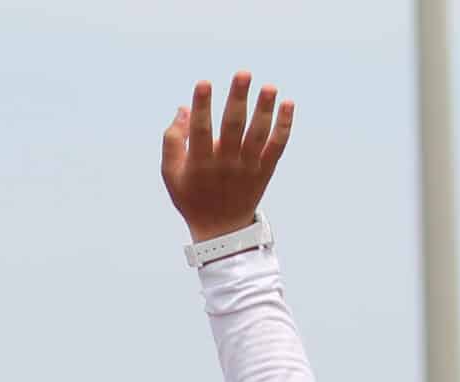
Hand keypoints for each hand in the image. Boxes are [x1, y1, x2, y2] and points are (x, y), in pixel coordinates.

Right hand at [161, 72, 293, 243]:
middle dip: (238, 99)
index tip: (203, 83)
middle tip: (243, 73)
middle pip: (233, 127)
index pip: (201, 131)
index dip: (202, 106)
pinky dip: (284, 126)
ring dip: (265, 110)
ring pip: (258, 135)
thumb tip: (183, 108)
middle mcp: (225, 164)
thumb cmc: (192, 196)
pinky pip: (276, 146)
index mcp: (200, 164)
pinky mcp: (264, 171)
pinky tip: (288, 104)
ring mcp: (247, 168)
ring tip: (270, 87)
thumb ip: (172, 141)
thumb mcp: (171, 175)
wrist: (221, 230)